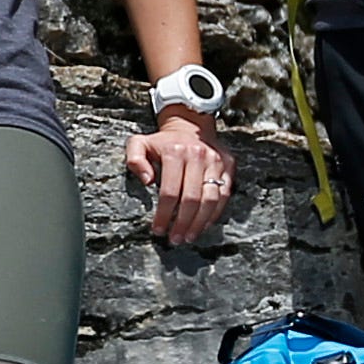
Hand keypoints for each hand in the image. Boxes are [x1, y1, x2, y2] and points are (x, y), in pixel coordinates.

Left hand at [120, 113, 232, 246]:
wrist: (189, 124)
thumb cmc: (162, 142)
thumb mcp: (139, 143)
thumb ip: (135, 160)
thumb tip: (147, 181)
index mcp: (174, 152)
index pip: (169, 192)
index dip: (164, 214)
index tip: (158, 229)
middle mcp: (198, 156)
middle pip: (191, 199)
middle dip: (182, 224)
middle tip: (175, 239)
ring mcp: (215, 161)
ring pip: (211, 199)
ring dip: (200, 223)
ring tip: (189, 237)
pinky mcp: (228, 166)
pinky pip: (224, 195)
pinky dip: (215, 213)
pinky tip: (204, 225)